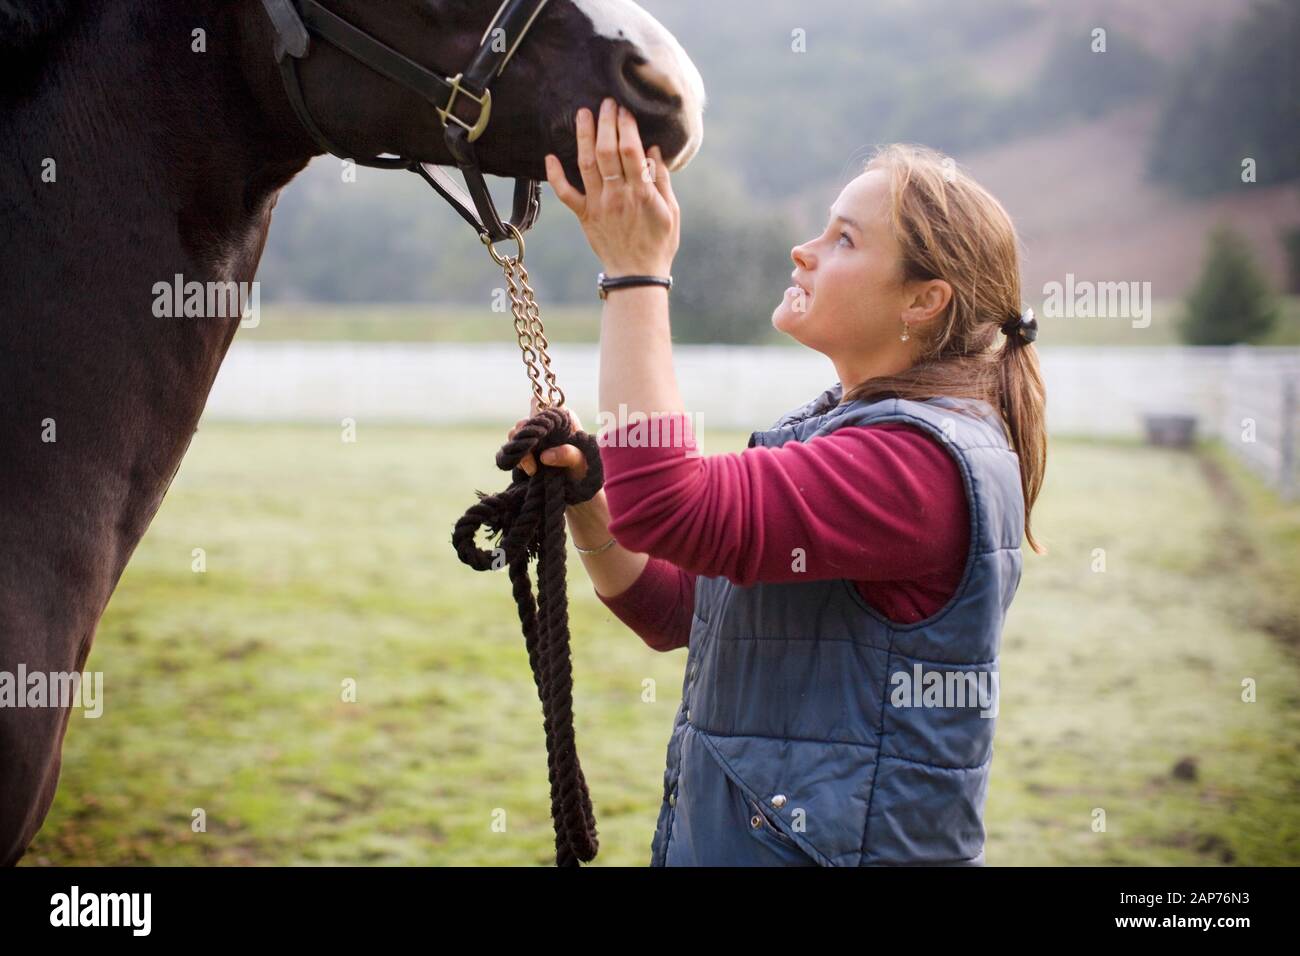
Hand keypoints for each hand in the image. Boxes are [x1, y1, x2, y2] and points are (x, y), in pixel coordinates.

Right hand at [509, 395, 589, 479]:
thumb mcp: (581, 463)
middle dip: (524, 440)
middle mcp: (548, 423)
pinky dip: (516, 458)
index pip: (544, 408)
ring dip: (519, 451)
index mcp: (564, 418)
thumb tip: (544, 456)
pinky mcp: (527, 448)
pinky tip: (528, 471)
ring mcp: (536, 435)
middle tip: (532, 464)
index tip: (538, 439)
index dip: (537, 421)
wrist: (578, 486)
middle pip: (526, 421)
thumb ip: (568, 455)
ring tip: (532, 470)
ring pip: (516, 433)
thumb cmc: (584, 471)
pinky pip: (513, 447)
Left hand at [543, 97, 679, 276]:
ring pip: (586, 165)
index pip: (632, 151)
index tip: (626, 110)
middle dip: (606, 123)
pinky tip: (549, 156)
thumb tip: (653, 149)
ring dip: (583, 137)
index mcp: (642, 193)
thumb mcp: (671, 212)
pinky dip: (555, 176)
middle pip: (607, 152)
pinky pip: (566, 194)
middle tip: (606, 103)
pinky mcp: (585, 216)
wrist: (635, 276)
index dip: (627, 127)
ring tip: (582, 114)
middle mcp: (618, 196)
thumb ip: (662, 180)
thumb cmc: (658, 243)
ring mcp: (599, 205)